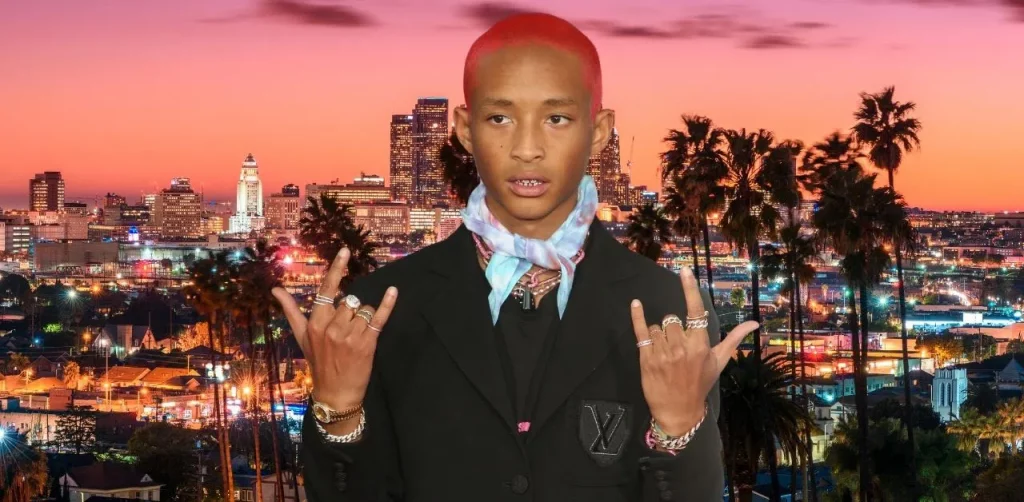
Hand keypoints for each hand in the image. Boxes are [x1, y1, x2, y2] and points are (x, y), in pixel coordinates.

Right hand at [272, 248, 397, 415]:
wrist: (334, 393)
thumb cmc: (319, 363)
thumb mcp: (302, 338)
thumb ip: (291, 311)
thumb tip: (274, 290)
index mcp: (315, 323)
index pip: (327, 290)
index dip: (336, 269)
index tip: (345, 250)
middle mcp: (331, 327)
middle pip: (350, 301)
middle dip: (352, 311)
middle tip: (348, 331)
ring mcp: (349, 336)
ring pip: (364, 310)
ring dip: (364, 318)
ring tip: (357, 336)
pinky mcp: (367, 343)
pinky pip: (379, 318)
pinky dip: (387, 304)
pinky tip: (393, 292)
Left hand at [630, 267, 757, 435]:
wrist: (678, 411)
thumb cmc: (700, 384)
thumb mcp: (718, 362)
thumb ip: (734, 339)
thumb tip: (755, 322)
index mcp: (700, 346)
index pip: (694, 312)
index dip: (689, 289)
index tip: (684, 271)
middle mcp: (681, 348)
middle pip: (672, 320)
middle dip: (674, 330)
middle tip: (677, 348)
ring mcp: (662, 353)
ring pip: (657, 327)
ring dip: (660, 335)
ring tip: (665, 353)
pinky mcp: (646, 359)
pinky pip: (641, 332)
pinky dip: (637, 317)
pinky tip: (636, 304)